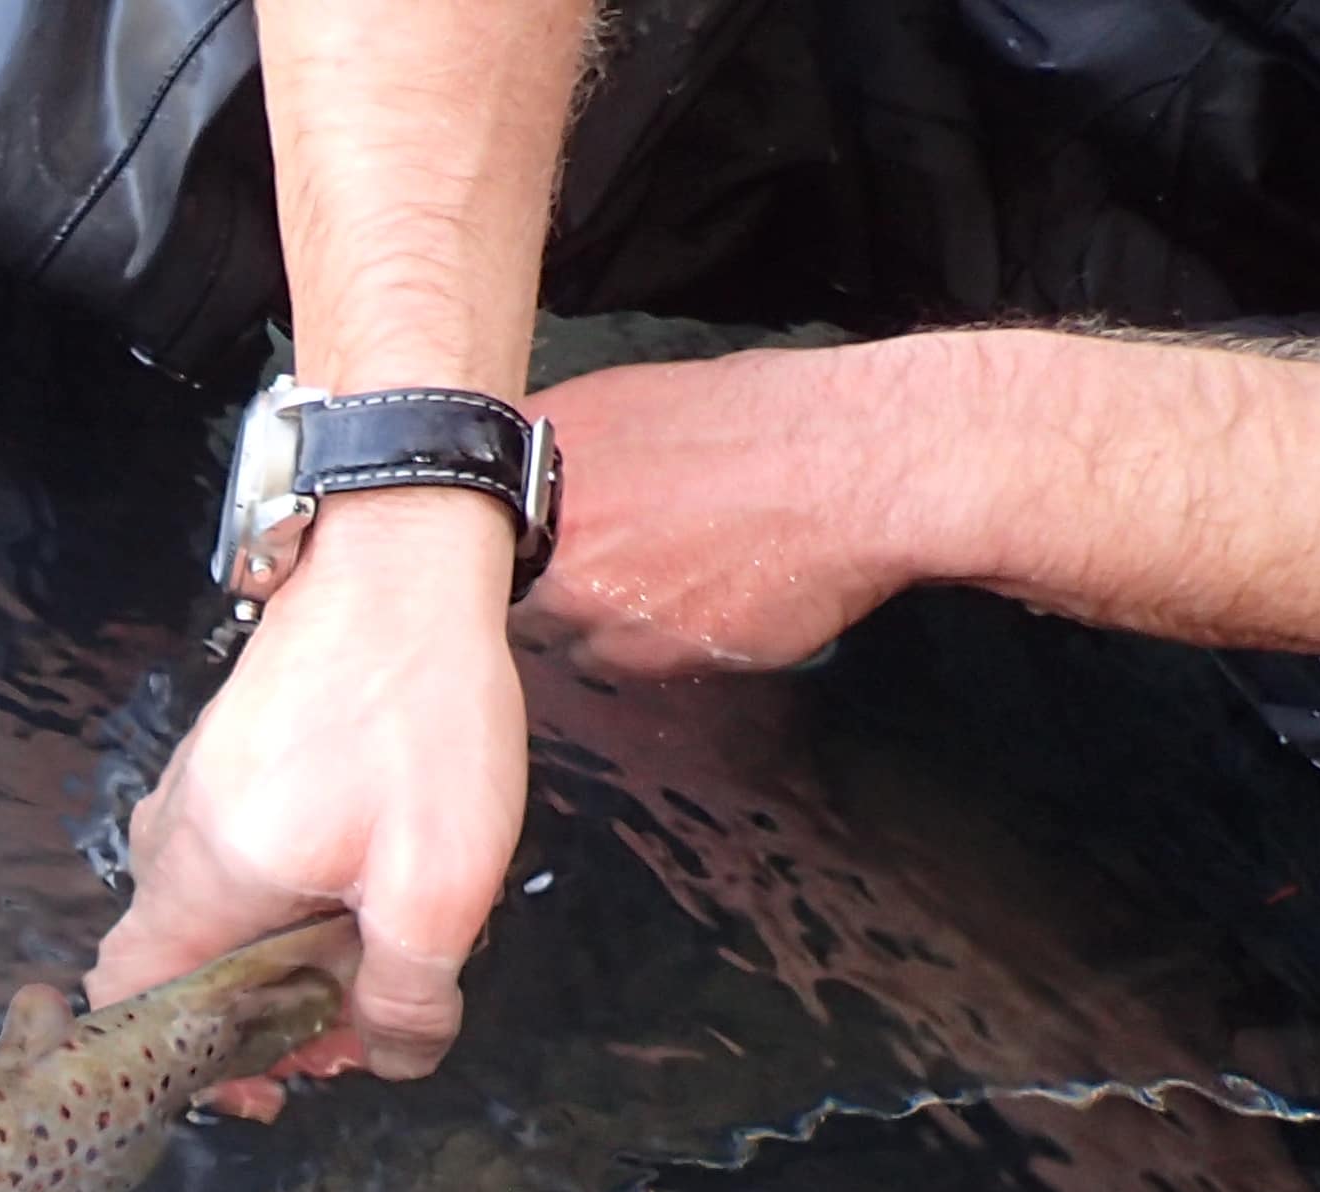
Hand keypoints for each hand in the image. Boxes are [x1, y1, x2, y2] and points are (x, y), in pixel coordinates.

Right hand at [90, 487, 525, 1083]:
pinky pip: (232, 855)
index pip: (130, 1002)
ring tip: (367, 947)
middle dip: (258, 1013)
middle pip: (180, 966)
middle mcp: (173, 841)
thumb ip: (409, 994)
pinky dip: (282, 891)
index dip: (187, 1065)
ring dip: (276, 951)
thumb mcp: (438, 882)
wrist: (403, 558)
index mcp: (203, 884)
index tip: (268, 1078)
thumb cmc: (415, 715)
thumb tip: (394, 1057)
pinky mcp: (227, 755)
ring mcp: (192, 790)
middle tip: (351, 1016)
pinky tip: (360, 872)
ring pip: (210, 911)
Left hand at [516, 346, 926, 677]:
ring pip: (557, 634)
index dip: (493, 531)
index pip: (467, 511)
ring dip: (593, 618)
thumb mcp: (634, 400)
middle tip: (604, 557)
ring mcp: (590, 599)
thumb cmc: (760, 420)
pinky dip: (644, 643)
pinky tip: (691, 602)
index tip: (520, 534)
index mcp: (540, 454)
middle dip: (543, 579)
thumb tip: (519, 470)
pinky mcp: (638, 654)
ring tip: (662, 576)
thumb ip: (562, 448)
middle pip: (503, 587)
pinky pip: (614, 664)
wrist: (852, 465)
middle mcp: (549, 531)